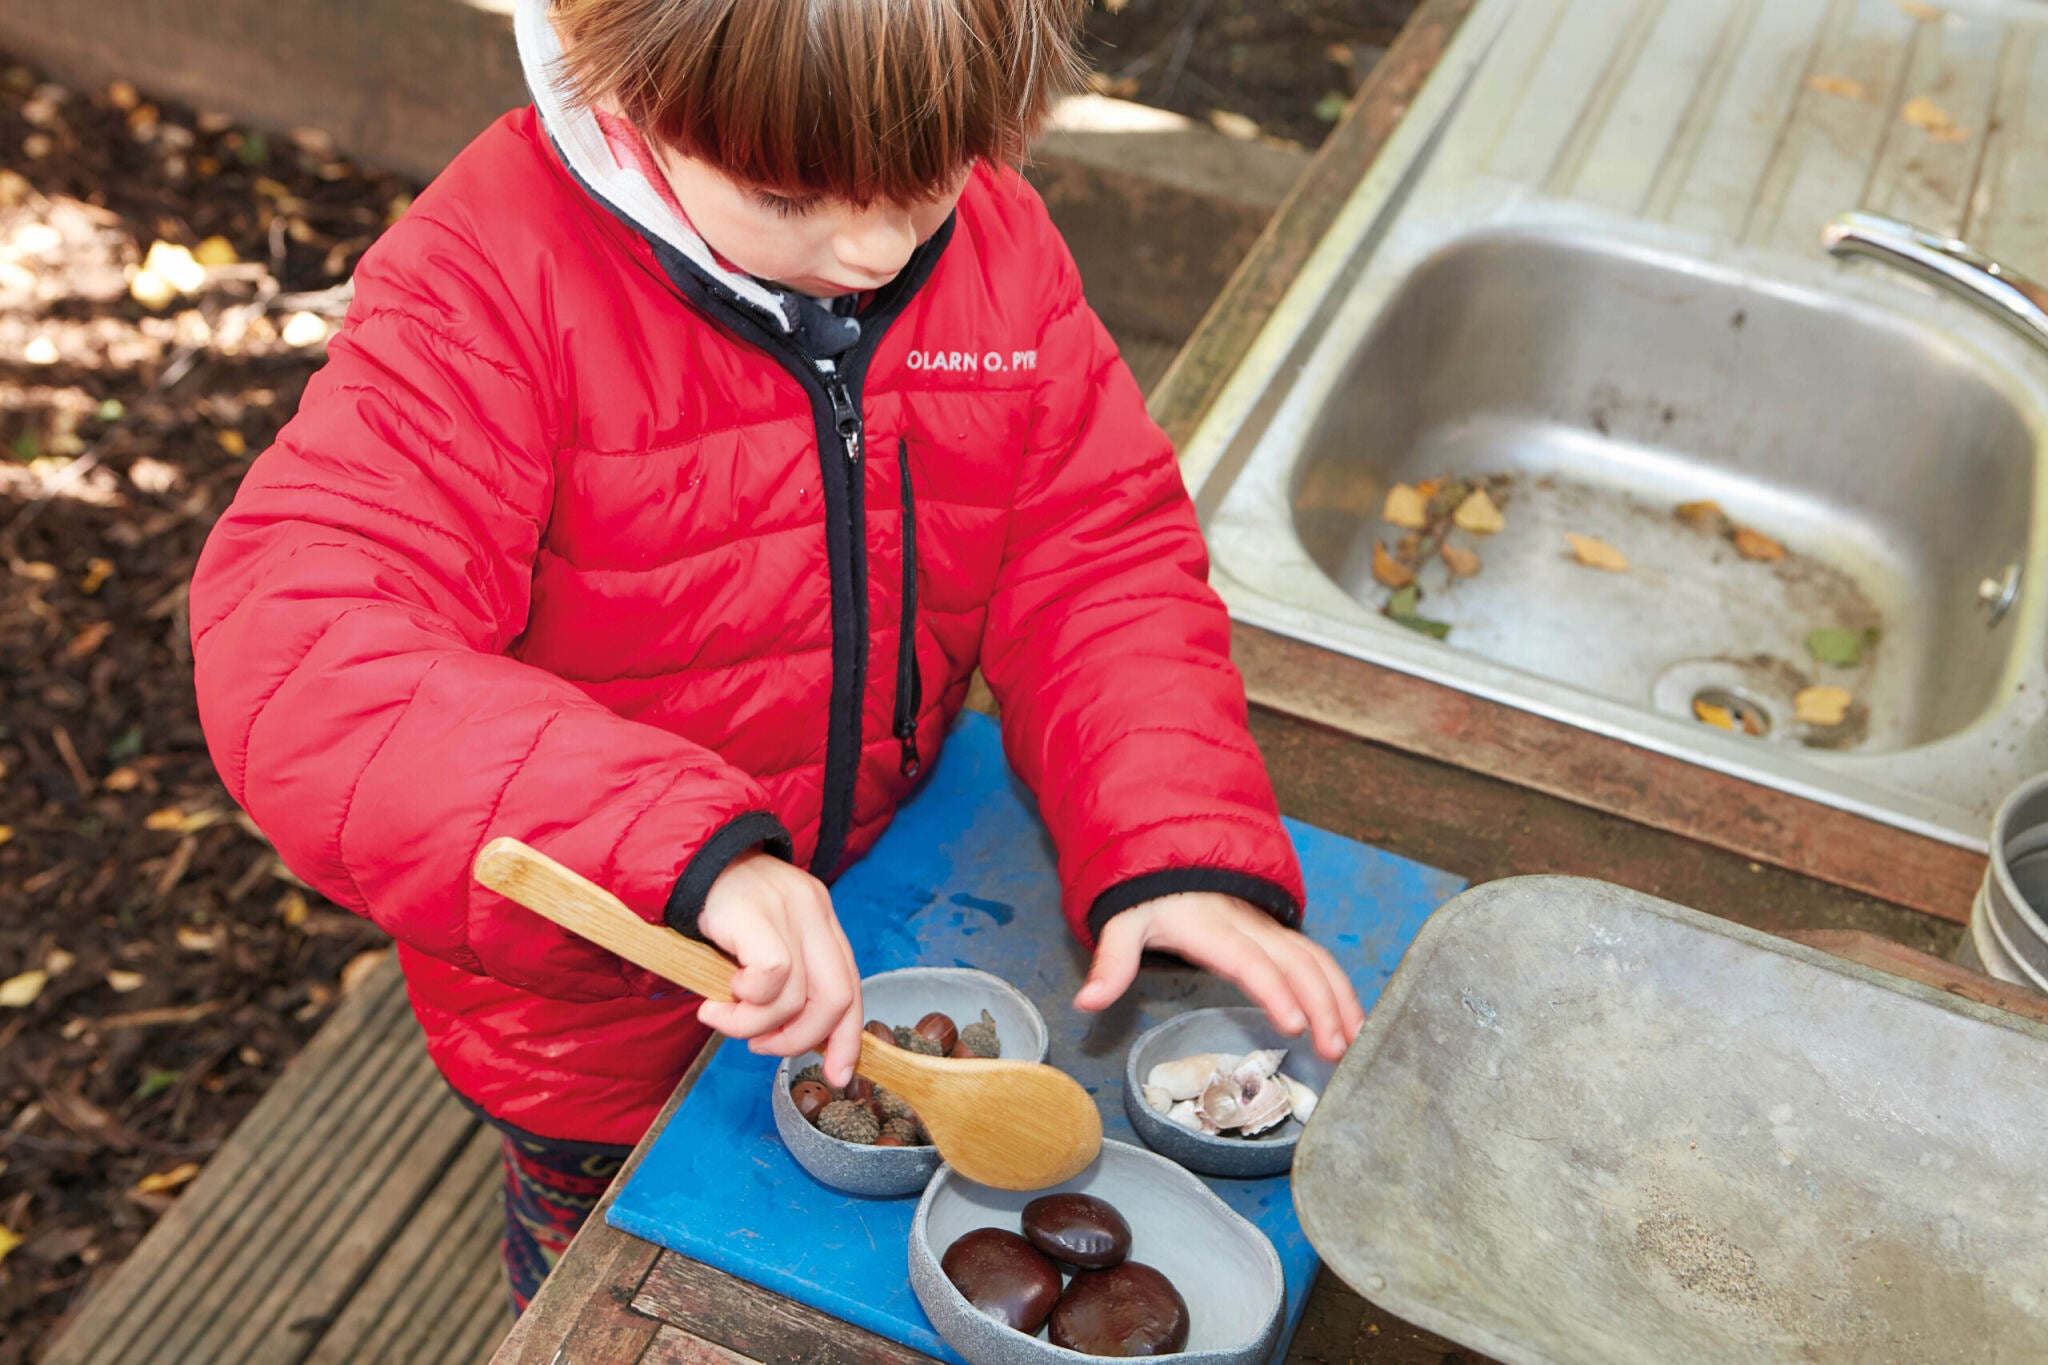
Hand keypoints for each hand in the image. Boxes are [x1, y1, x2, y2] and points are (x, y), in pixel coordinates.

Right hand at [695, 851, 864, 1087]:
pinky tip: (715, 1000)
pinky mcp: (757, 911)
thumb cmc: (712, 914)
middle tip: (760, 1046)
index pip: (851, 987)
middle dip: (800, 1040)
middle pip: (836, 997)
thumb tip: (792, 1038)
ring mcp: (788, 907)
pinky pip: (770, 976)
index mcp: (822, 919)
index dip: (848, 1038)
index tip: (837, 1075)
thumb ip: (782, 981)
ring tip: (719, 1017)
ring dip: (753, 1025)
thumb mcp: (757, 945)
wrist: (674, 861)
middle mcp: (814, 910)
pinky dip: (744, 1004)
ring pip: (795, 997)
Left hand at [1073, 893, 1363, 1060]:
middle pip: (1295, 963)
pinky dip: (1341, 989)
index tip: (1294, 1025)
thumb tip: (1086, 1002)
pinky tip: (1355, 1021)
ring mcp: (1269, 929)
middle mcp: (1250, 926)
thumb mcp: (1122, 924)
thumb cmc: (1149, 898)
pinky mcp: (1279, 935)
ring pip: (1315, 960)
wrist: (1170, 857)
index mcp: (1211, 927)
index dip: (1274, 991)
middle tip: (1335, 1051)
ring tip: (1357, 1043)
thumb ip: (1112, 962)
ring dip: (1341, 999)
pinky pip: (1317, 959)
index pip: (1249, 961)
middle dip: (1321, 1005)